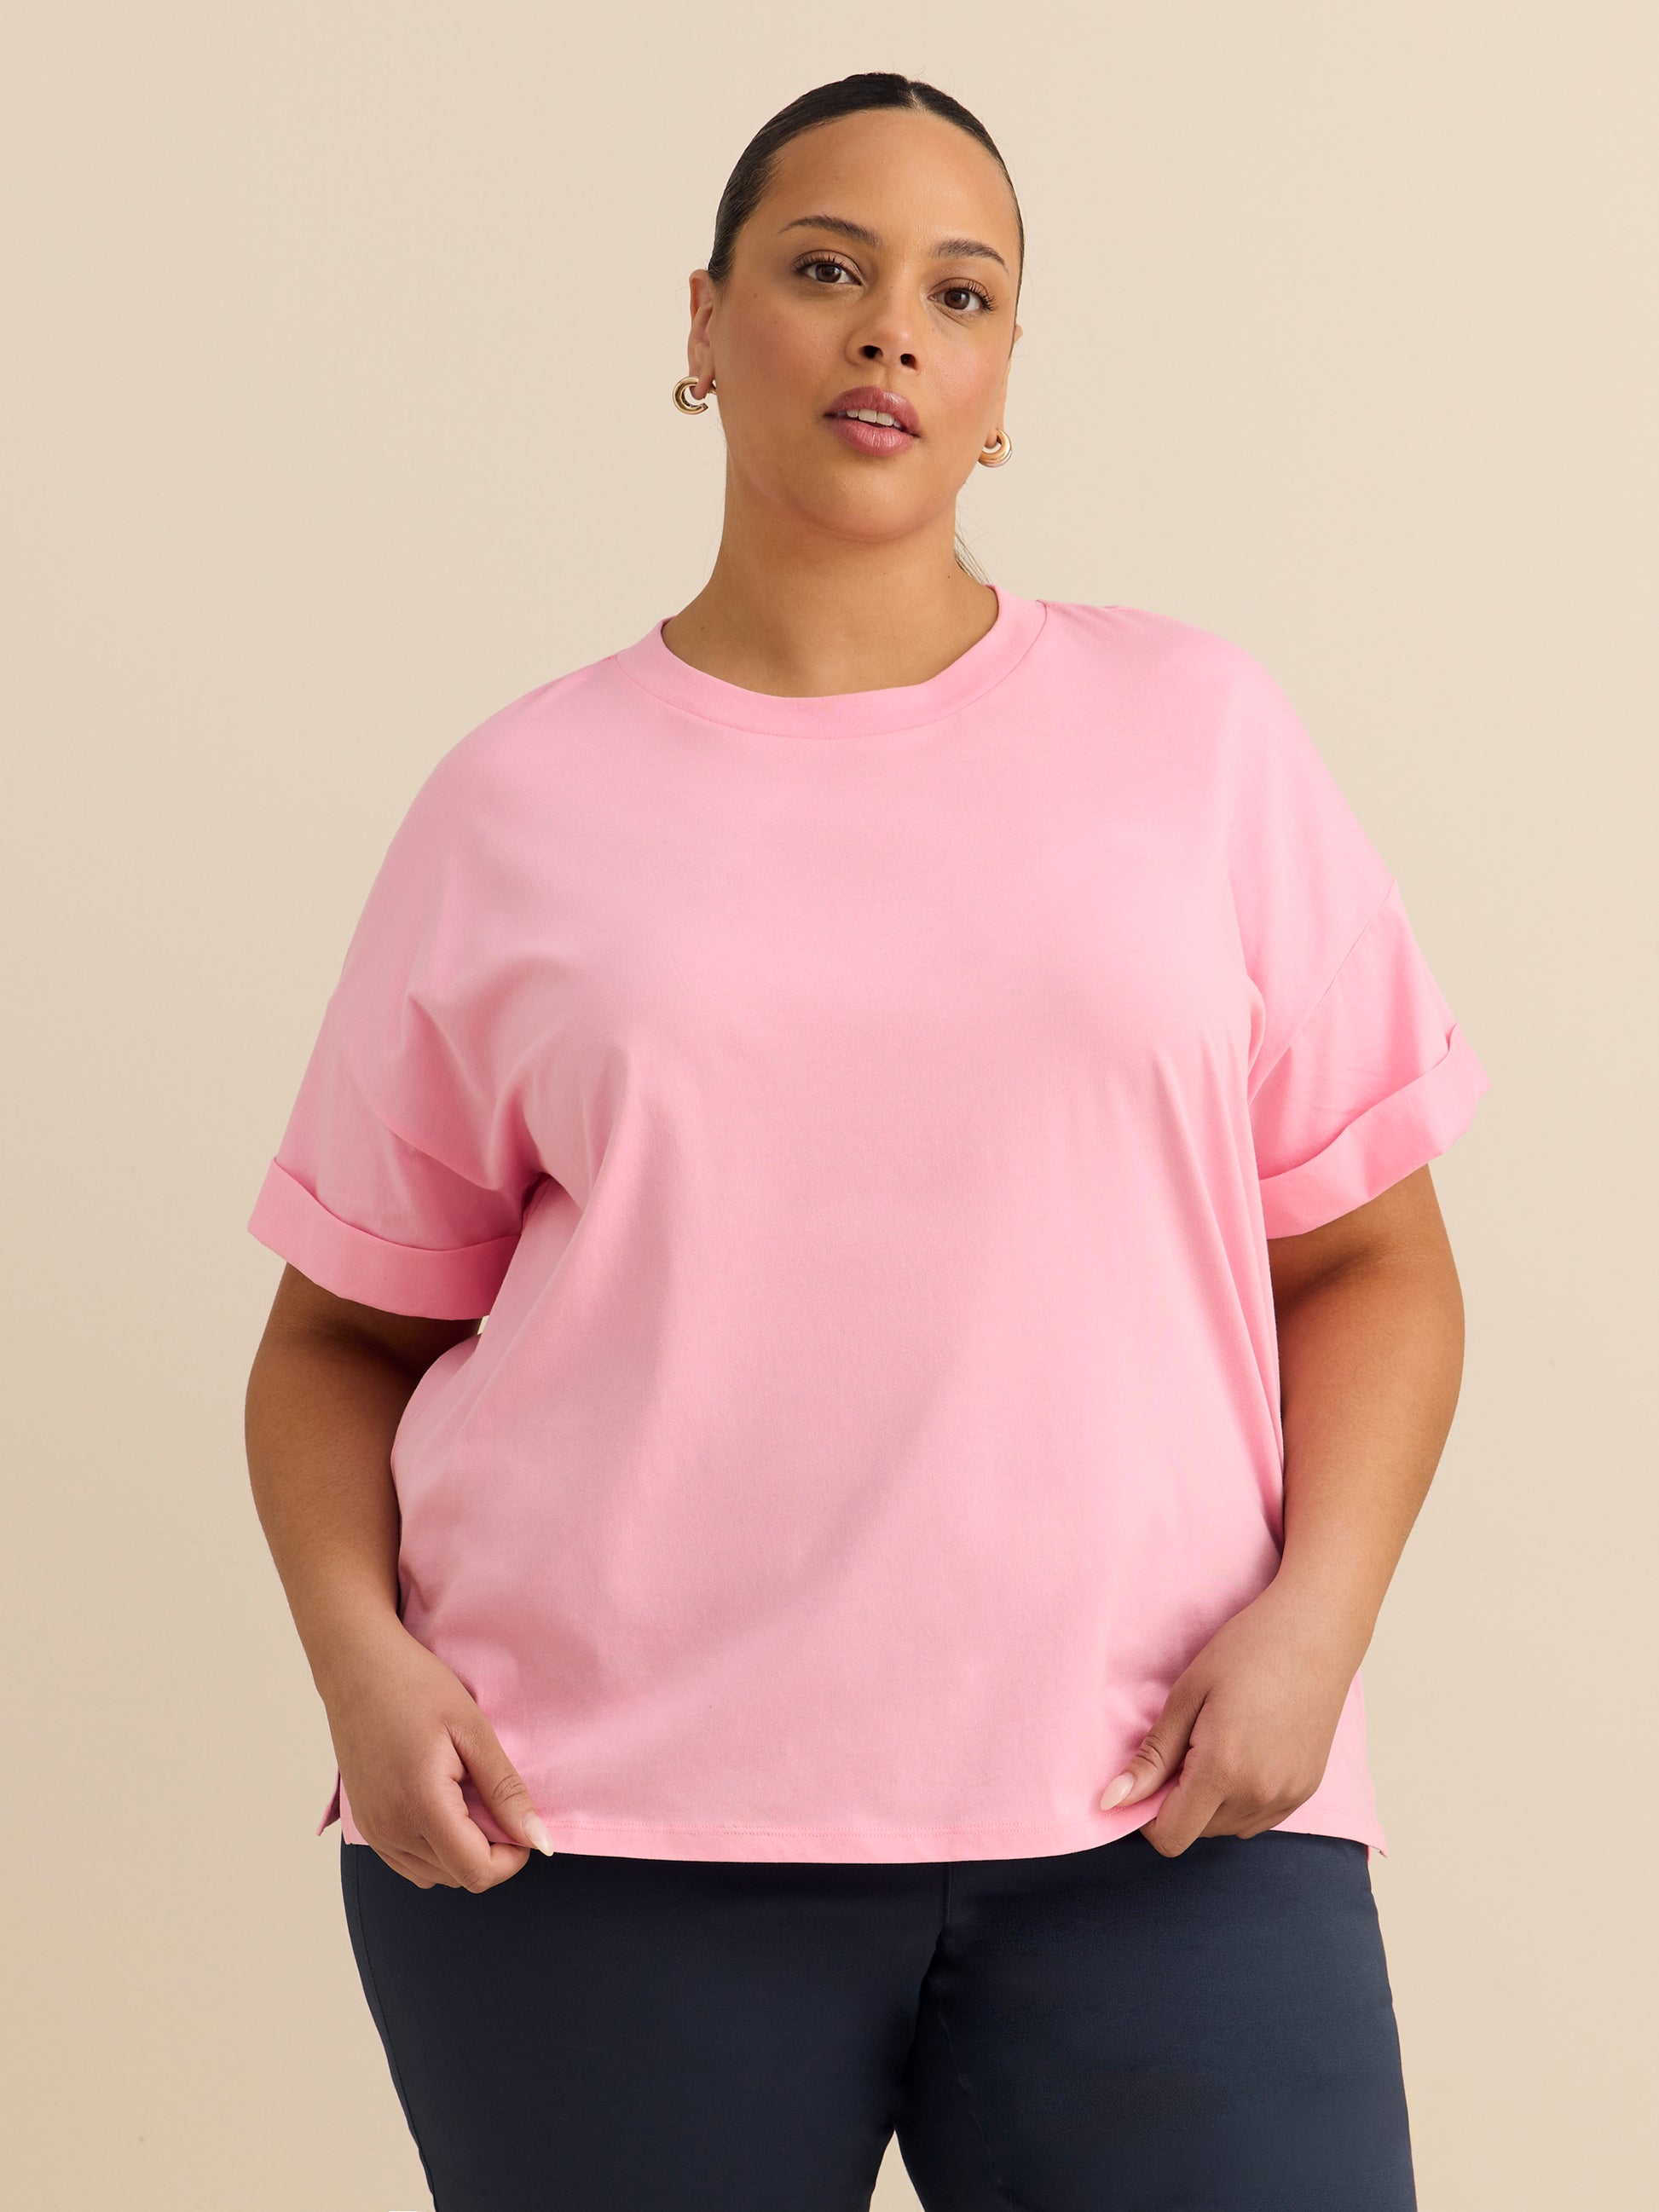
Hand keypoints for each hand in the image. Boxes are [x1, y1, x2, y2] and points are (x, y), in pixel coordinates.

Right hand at [319, 1618, 554, 1889]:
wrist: (357, 1666)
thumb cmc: (415, 1685)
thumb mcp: (472, 1729)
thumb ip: (505, 1789)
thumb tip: (538, 1840)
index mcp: (420, 1806)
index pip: (477, 1872)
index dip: (512, 1857)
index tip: (522, 1821)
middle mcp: (390, 1830)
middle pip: (458, 1877)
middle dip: (490, 1850)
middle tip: (495, 1798)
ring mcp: (373, 1831)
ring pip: (434, 1874)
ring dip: (463, 1851)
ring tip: (469, 1796)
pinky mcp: (365, 1825)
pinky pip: (409, 1862)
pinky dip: (435, 1849)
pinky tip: (444, 1805)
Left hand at [1098, 1576, 1363, 1856]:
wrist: (1315, 1632)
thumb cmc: (1246, 1651)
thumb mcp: (1188, 1695)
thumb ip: (1152, 1756)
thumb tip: (1113, 1801)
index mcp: (1222, 1771)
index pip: (1171, 1837)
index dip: (1147, 1816)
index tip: (1148, 1777)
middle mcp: (1258, 1796)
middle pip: (1197, 1832)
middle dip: (1179, 1802)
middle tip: (1185, 1745)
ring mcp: (1287, 1797)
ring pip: (1228, 1828)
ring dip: (1211, 1803)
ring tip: (1217, 1743)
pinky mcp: (1306, 1790)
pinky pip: (1259, 1818)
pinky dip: (1241, 1799)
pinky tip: (1245, 1753)